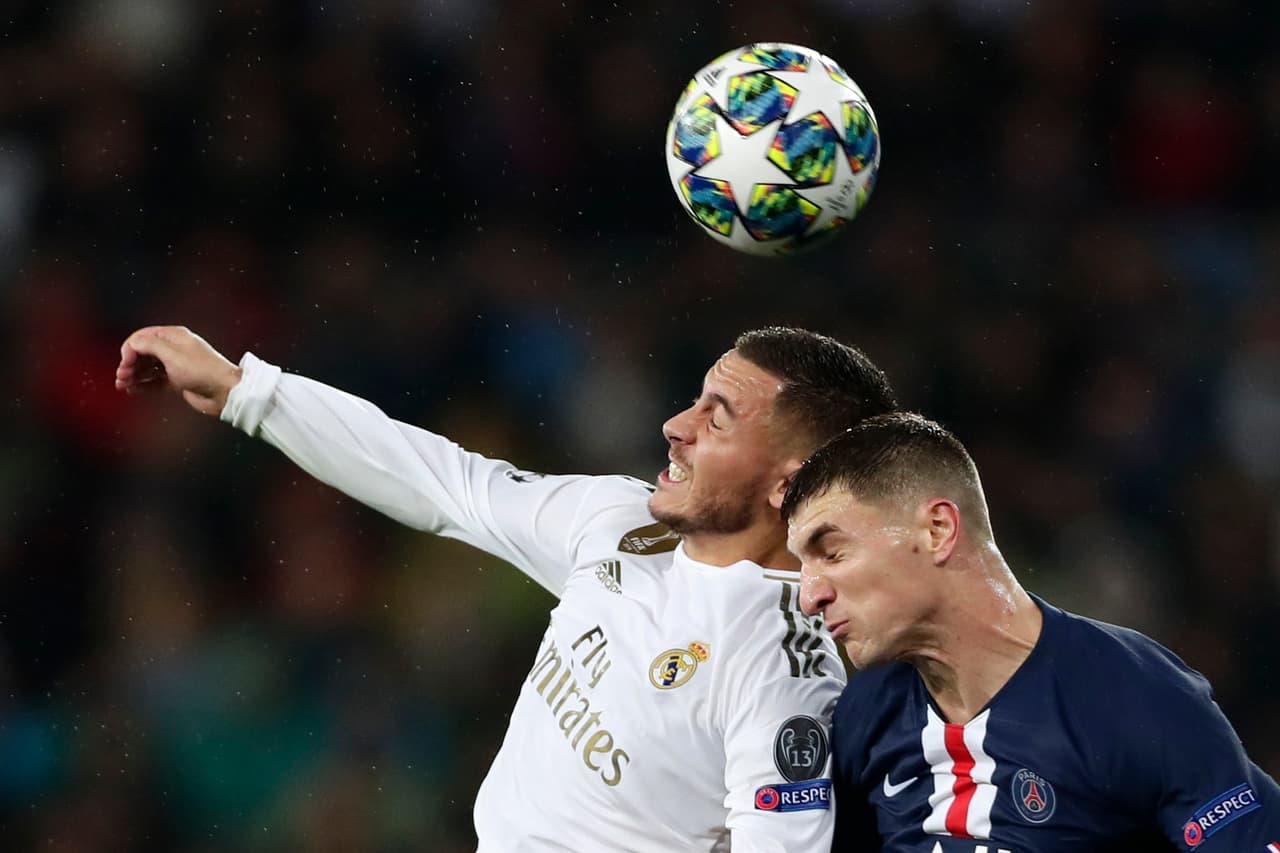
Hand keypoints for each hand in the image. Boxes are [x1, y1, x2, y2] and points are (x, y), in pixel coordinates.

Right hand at [115, 326, 242, 416]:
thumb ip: (149, 345)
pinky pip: (155, 381)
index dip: (130, 349)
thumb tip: (133, 343)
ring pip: (148, 368)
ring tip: (123, 385)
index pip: (143, 337)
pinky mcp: (178, 381)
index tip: (125, 363)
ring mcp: (175, 365)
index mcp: (173, 336)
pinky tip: (133, 390)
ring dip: (134, 375)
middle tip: (121, 377)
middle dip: (129, 363)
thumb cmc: (203, 370)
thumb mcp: (172, 354)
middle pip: (143, 353)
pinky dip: (143, 385)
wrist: (224, 391)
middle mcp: (174, 349)